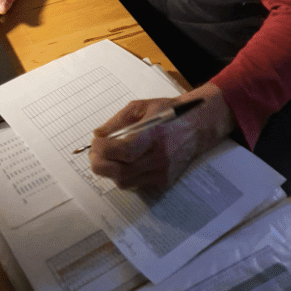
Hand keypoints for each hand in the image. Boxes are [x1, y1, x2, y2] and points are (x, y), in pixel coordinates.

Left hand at [88, 83, 234, 191]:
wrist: (197, 126)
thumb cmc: (168, 112)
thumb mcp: (141, 107)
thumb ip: (118, 121)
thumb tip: (98, 134)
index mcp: (154, 135)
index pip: (124, 152)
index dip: (103, 150)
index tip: (95, 143)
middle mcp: (160, 158)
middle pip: (121, 173)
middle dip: (100, 165)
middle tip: (93, 154)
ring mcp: (163, 173)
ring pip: (126, 182)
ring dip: (110, 171)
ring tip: (106, 158)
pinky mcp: (164, 181)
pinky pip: (136, 184)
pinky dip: (125, 174)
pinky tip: (124, 162)